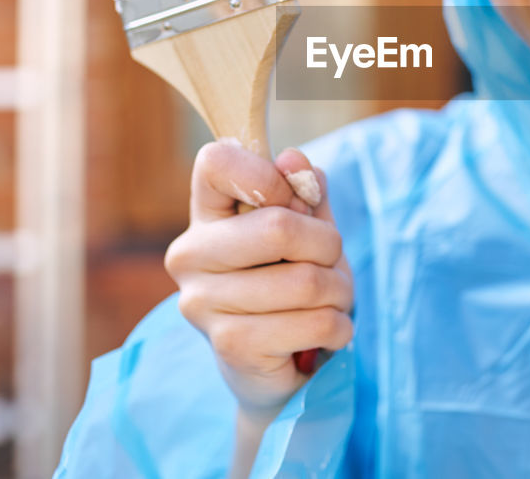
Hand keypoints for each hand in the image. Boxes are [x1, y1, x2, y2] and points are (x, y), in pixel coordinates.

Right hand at [165, 140, 353, 419]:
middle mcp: (190, 255)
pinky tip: (326, 332)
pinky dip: (339, 327)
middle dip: (328, 247)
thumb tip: (295, 160)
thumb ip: (304, 191)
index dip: (270, 177)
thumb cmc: (292, 284)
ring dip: (340, 292)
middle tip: (331, 265)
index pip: (217, 162)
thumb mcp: (307, 229)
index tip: (291, 204)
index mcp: (204, 214)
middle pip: (280, 226)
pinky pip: (316, 323)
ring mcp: (202, 302)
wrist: (276, 368)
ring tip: (330, 302)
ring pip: (307, 281)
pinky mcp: (230, 345)